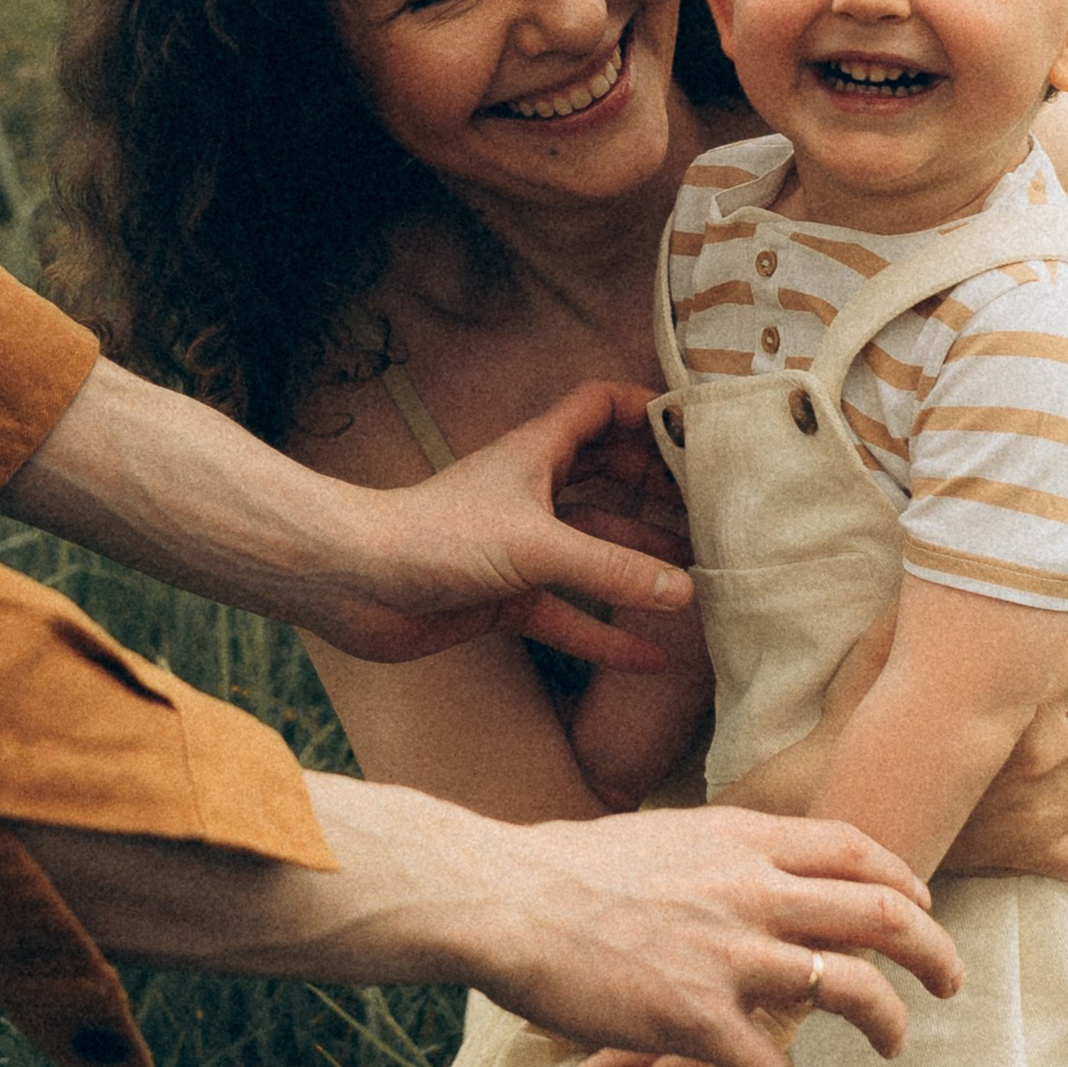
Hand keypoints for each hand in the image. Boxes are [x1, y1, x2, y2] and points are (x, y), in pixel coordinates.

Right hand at [17, 787, 959, 1066]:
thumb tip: (738, 864)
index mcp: (740, 841)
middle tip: (952, 977)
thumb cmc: (562, 870)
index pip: (854, 849)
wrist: (504, 898)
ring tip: (899, 1045)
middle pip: (880, 912)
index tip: (921, 901)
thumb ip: (710, 856)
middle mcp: (751, 891)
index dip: (901, 878)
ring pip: (849, 986)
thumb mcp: (656, 837)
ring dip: (887, 1021)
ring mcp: (730, 954)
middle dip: (930, 947)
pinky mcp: (697, 1016)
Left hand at [334, 383, 700, 669]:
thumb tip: (684, 591)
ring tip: (697, 585)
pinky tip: (648, 659)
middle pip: (608, 478)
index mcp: (537, 453)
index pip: (601, 407)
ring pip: (594, 549)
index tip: (696, 432)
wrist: (355, 587)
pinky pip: (567, 614)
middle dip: (657, 493)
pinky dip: (605, 633)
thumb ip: (610, 570)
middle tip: (711, 513)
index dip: (646, 410)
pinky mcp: (506, 595)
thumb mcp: (537, 546)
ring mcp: (520, 546)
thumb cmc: (434, 538)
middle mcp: (532, 493)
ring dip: (639, 566)